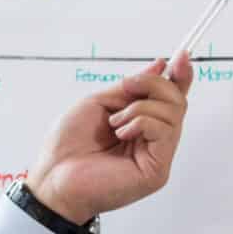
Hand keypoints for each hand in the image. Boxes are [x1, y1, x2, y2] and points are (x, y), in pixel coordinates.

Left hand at [23, 57, 192, 223]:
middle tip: (127, 87)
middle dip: (154, 85)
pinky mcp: (157, 170)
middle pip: (177, 102)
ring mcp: (157, 157)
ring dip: (140, 107)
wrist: (52, 177)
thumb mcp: (98, 103)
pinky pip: (165, 131)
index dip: (180, 77)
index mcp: (140, 126)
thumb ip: (130, 88)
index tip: (181, 56)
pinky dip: (142, 122)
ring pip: (174, 113)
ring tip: (114, 122)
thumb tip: (159, 67)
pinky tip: (122, 132)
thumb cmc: (66, 147)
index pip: (170, 100)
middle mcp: (152, 141)